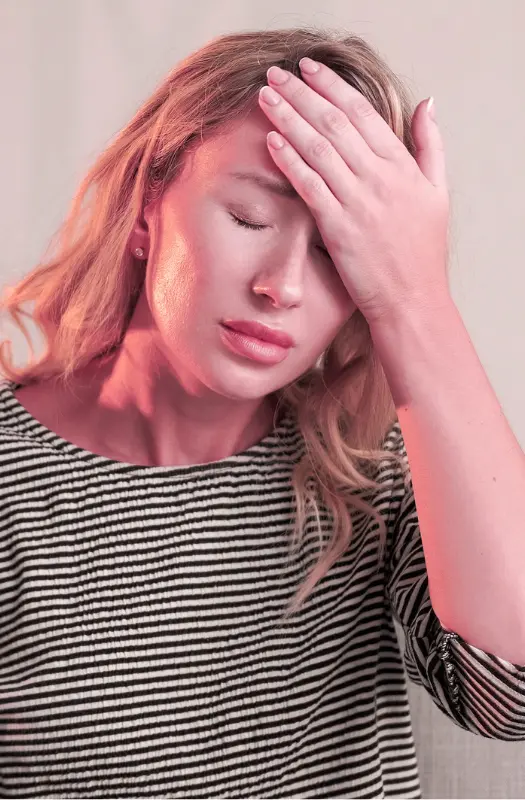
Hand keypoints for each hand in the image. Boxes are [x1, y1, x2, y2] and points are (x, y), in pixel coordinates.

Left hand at [257, 59, 450, 326]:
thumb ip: (432, 146)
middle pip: (335, 123)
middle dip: (302, 94)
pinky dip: (291, 161)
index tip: (309, 68)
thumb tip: (428, 104)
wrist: (413, 301)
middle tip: (274, 74)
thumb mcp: (438, 193)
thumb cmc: (423, 253)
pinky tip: (272, 141)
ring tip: (265, 97)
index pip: (363, 112)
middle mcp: (380, 178)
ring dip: (289, 119)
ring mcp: (359, 202)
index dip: (332, 86)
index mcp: (402, 166)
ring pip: (319, 149)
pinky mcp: (339, 228)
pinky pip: (311, 186)